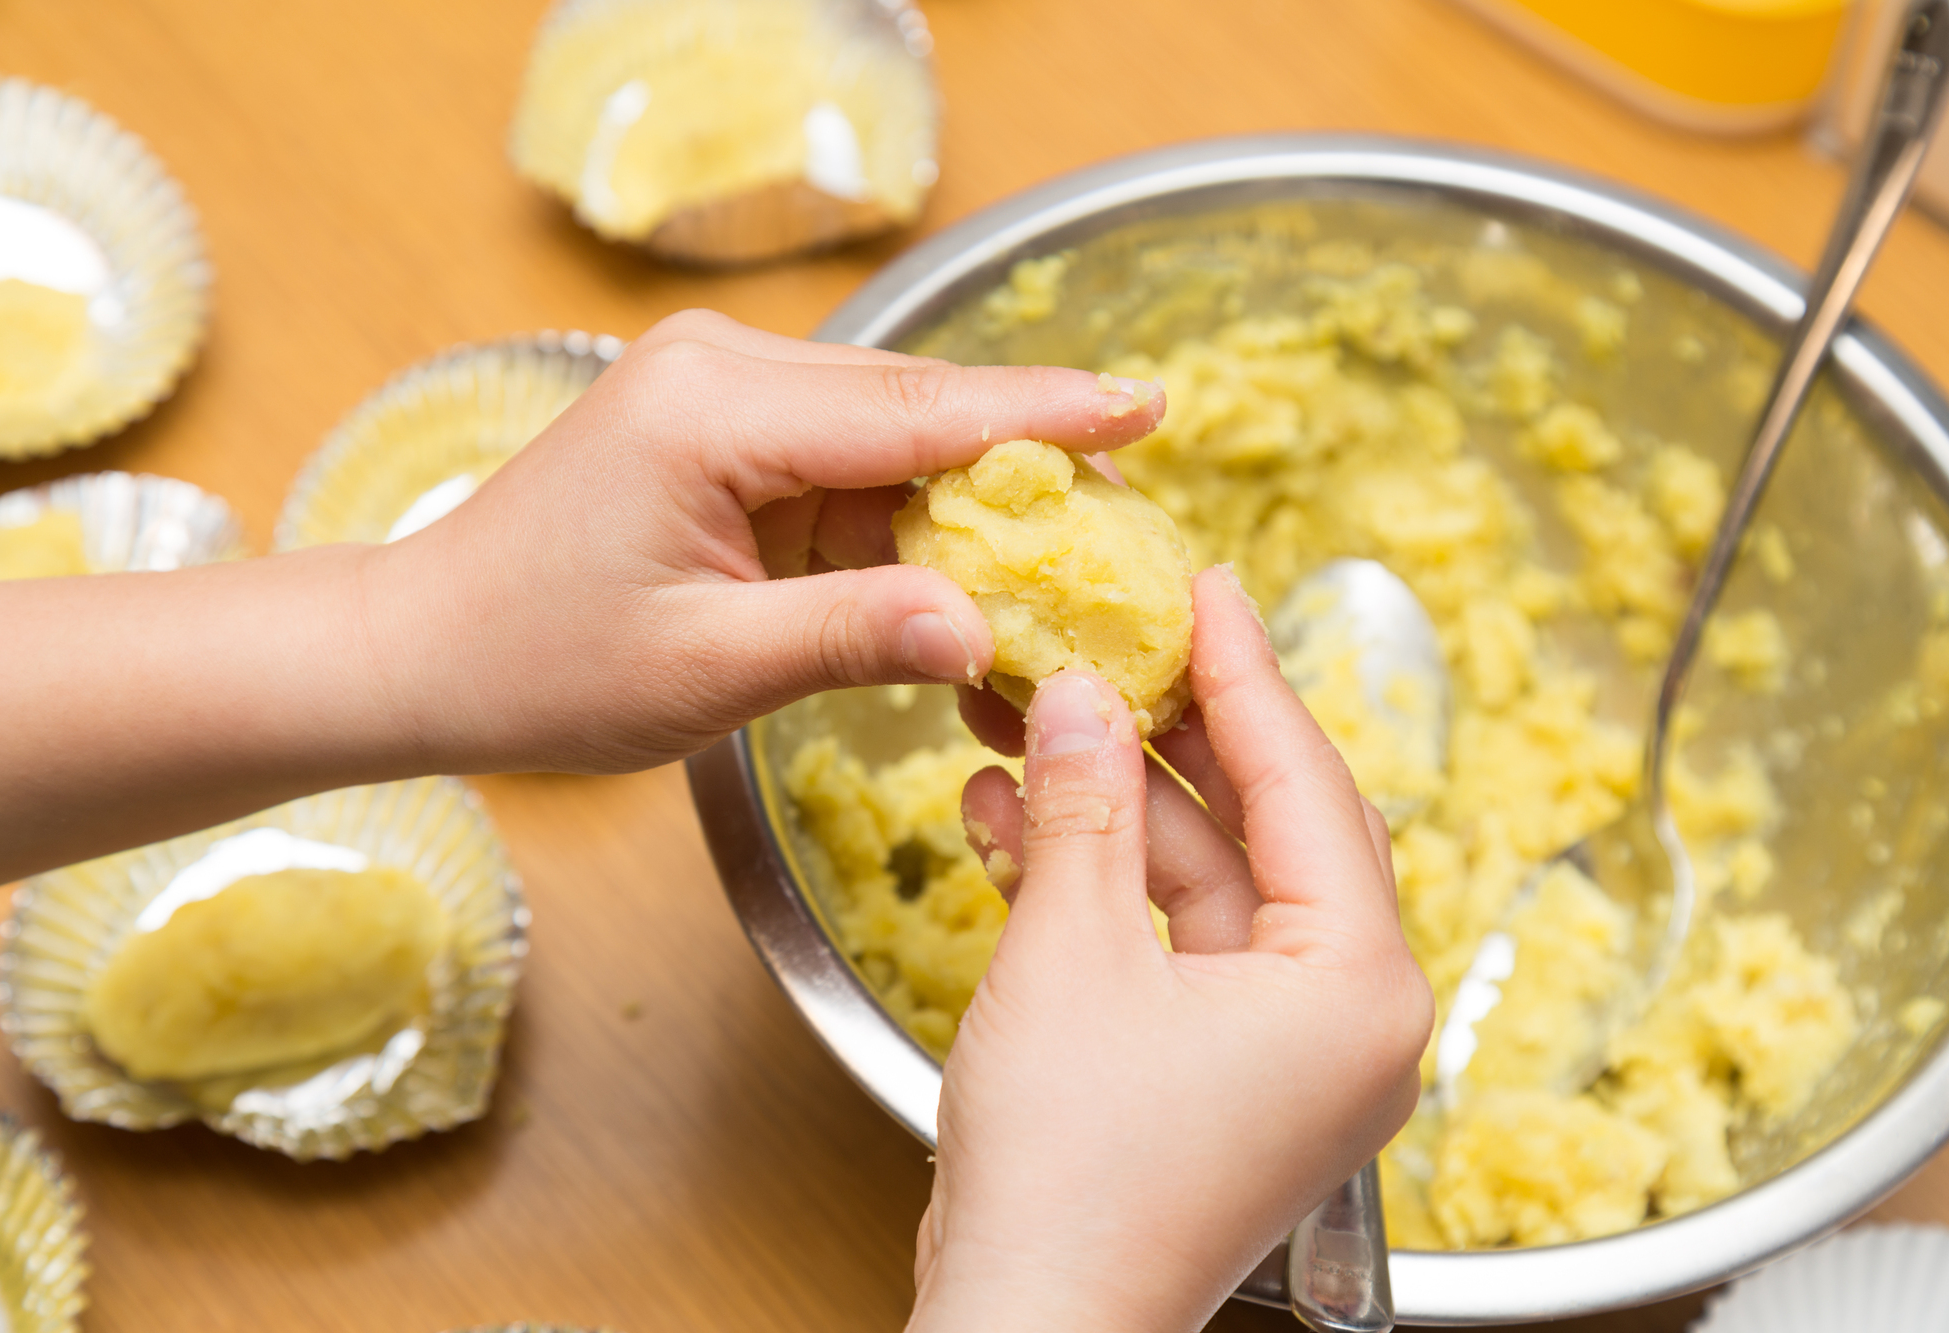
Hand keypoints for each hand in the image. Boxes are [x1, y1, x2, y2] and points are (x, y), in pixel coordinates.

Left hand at [377, 309, 1165, 773]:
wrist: (422, 649)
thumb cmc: (538, 664)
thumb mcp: (705, 669)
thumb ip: (849, 636)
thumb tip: (983, 630)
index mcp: (714, 409)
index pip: (915, 408)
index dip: (1042, 415)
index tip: (1150, 409)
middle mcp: (725, 369)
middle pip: (920, 410)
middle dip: (1024, 473)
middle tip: (1127, 536)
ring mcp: (725, 392)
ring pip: (897, 440)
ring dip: (970, 513)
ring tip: (1057, 586)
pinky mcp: (729, 431)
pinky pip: (854, 469)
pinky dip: (909, 530)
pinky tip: (963, 590)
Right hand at [908, 566, 1432, 1332]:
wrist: (1031, 1329)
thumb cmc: (1074, 1173)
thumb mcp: (1071, 953)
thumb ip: (1085, 806)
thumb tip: (1084, 694)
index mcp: (1357, 981)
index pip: (1306, 783)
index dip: (1246, 670)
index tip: (1208, 585)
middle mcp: (1346, 1015)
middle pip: (1266, 825)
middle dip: (1174, 736)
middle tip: (1121, 641)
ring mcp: (1282, 1050)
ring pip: (1205, 882)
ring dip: (1112, 810)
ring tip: (1027, 726)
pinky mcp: (1219, 1074)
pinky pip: (1171, 944)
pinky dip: (1100, 886)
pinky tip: (1015, 821)